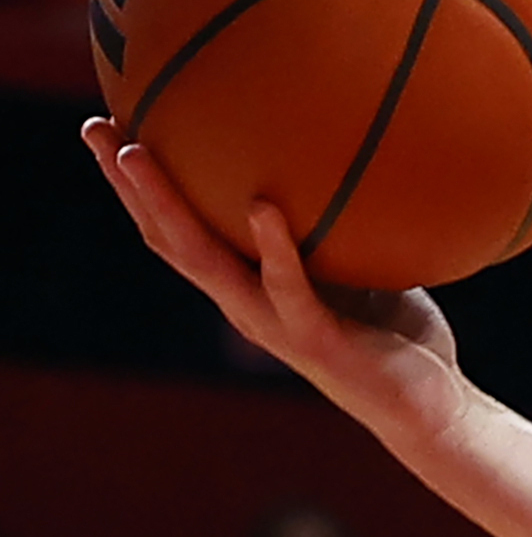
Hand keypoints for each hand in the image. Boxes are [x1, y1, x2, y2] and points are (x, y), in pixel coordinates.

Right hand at [84, 124, 481, 447]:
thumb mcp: (362, 264)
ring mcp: (274, 323)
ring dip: (166, 205)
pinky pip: (289, 287)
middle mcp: (246, 304)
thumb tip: (338, 151)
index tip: (111, 125)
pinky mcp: (315, 339)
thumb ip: (339, 221)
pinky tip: (263, 206)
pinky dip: (274, 246)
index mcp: (248, 286)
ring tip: (136, 153)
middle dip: (127, 184)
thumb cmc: (396, 336)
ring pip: (204, 260)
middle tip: (94, 127)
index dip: (139, 185)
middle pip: (167, 237)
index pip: (178, 229)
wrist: (431, 410)